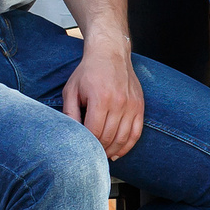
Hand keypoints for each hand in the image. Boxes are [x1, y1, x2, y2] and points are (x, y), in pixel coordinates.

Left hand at [62, 39, 146, 158]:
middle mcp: (119, 102)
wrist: (110, 53)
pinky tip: (117, 152)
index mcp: (101, 98)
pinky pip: (136, 133)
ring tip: (101, 156)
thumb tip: (71, 136)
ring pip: (123, 138)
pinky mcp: (139, 106)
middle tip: (89, 156)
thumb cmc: (88, 72)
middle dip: (98, 150)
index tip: (80, 149)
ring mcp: (132, 105)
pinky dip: (127, 146)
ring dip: (111, 151)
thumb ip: (69, 113)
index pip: (94, 132)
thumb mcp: (71, 90)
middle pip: (108, 137)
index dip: (86, 144)